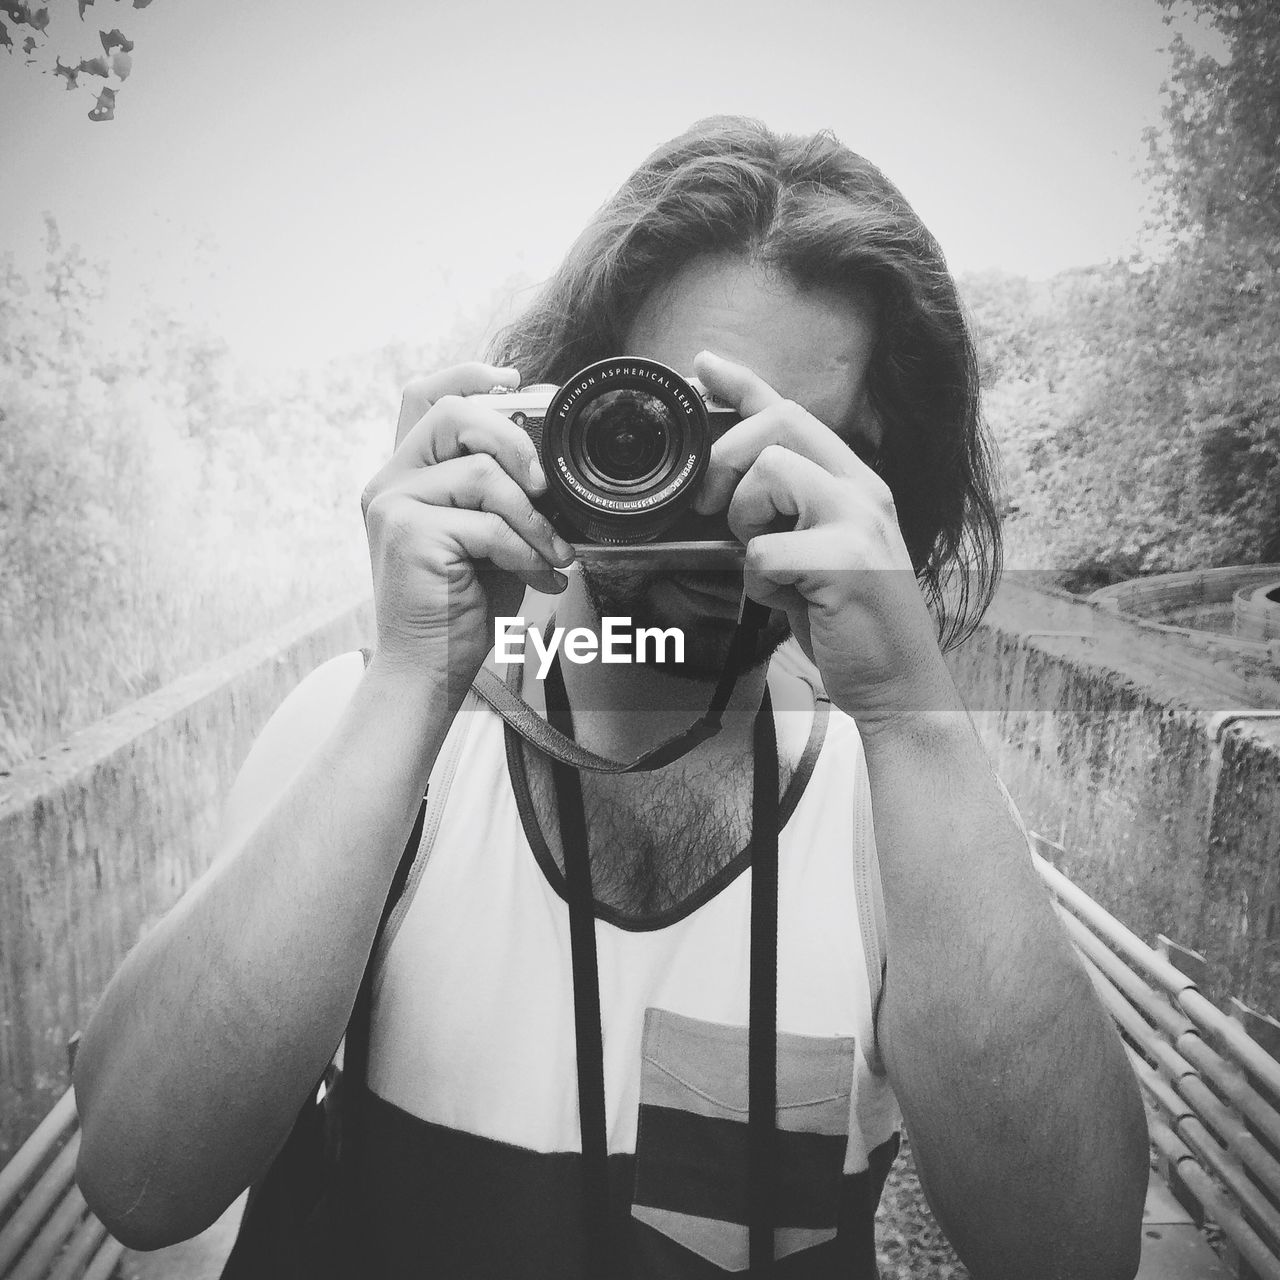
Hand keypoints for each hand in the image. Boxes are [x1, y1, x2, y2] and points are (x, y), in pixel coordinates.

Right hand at [360, 363, 575, 685]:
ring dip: (533, 518)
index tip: (515, 381)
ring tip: (552, 554)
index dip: (470, 375)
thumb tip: (552, 461)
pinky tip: (538, 576)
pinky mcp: (408, 534)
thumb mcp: (489, 534)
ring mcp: (393, 505)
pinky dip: (525, 551)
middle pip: (453, 413)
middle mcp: (390, 481)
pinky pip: (487, 524)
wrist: (430, 667)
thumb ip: (504, 492)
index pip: (425, 396)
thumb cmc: (461, 603)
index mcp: (407, 474)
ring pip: (482, 473)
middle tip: (546, 486)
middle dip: (514, 440)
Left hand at [691, 351, 960, 729]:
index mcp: (856, 484)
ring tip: (768, 562)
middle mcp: (863, 491)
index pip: (795, 412)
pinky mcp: (845, 562)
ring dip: (745, 520)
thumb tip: (724, 494)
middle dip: (728, 454)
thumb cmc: (849, 622)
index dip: (745, 383)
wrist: (899, 684)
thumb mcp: (817, 555)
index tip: (704, 366)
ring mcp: (858, 522)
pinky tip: (790, 601)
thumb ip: (785, 517)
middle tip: (711, 504)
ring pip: (770, 474)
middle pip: (780, 423)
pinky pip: (763, 552)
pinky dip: (760, 584)